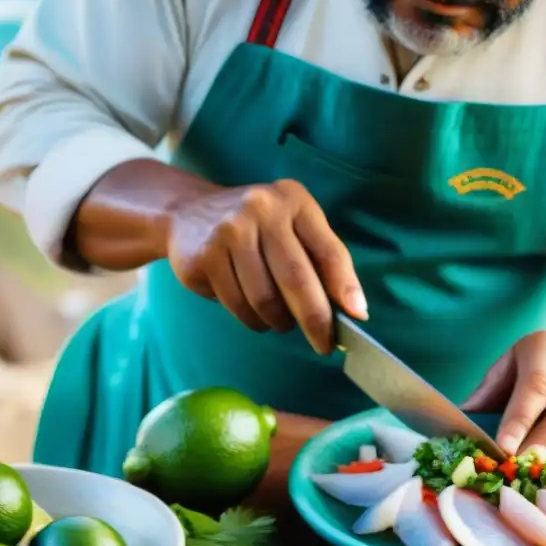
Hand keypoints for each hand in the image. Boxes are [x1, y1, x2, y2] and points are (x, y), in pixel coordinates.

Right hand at [166, 179, 366, 353]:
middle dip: (315, 320)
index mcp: (293, 200)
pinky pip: (236, 305)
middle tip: (324, 344)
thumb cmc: (257, 228)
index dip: (345, 287)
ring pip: (264, 301)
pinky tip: (249, 307)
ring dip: (277, 322)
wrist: (188, 213)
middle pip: (297, 280)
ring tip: (279, 320)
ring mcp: (228, 232)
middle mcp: (261, 209)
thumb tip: (354, 309)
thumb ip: (322, 260)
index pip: (328, 250)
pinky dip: (250, 318)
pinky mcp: (203, 257)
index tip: (357, 316)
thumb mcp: (293, 226)